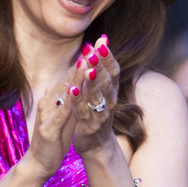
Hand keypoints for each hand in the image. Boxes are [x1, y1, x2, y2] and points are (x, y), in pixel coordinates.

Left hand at [69, 34, 120, 155]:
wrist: (97, 145)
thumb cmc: (97, 113)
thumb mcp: (102, 91)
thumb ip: (102, 69)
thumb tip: (101, 40)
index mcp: (112, 92)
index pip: (114, 71)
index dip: (109, 56)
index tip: (102, 41)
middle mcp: (110, 102)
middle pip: (107, 81)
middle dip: (101, 64)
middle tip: (95, 49)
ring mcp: (100, 114)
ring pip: (97, 95)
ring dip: (92, 80)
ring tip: (87, 66)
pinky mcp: (89, 126)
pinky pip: (83, 111)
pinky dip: (78, 99)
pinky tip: (72, 88)